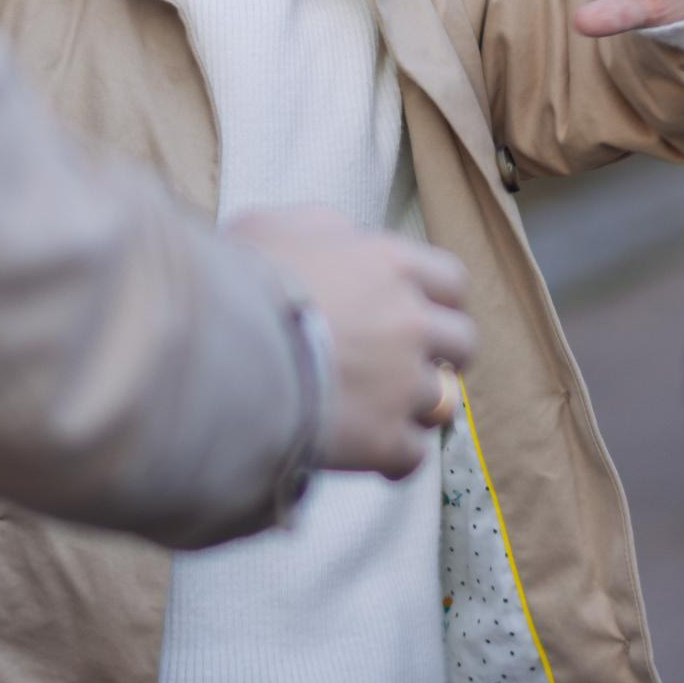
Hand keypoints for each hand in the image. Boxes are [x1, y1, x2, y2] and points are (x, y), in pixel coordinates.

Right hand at [232, 208, 474, 481]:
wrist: (221, 354)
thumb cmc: (238, 284)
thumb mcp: (270, 226)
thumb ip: (318, 225)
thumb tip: (342, 234)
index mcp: (390, 266)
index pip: (451, 280)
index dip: (437, 299)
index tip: (419, 312)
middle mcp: (409, 323)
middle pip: (463, 342)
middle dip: (441, 355)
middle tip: (406, 364)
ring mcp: (402, 385)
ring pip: (443, 402)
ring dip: (417, 407)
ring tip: (382, 411)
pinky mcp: (384, 440)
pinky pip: (412, 455)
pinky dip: (392, 457)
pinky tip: (365, 453)